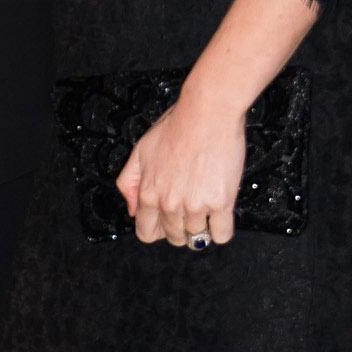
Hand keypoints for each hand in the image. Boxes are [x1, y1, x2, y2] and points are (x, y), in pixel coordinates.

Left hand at [117, 87, 245, 248]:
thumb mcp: (141, 151)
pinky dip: (221, 230)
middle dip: (180, 227)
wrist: (207, 114)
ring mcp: (195, 205)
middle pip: (173, 237)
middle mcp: (169, 203)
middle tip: (189, 209)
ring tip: (206, 203)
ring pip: (197, 236)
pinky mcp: (220, 203)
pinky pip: (222, 234)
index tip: (166, 223)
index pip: (146, 232)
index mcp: (148, 193)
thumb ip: (130, 182)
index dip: (157, 229)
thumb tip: (132, 210)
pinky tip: (220, 214)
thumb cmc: (177, 126)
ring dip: (202, 225)